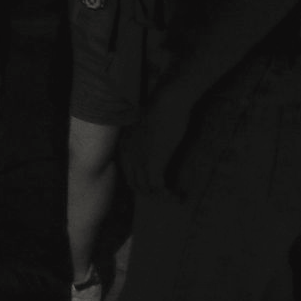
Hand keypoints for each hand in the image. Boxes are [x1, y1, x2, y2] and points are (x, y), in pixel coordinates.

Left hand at [121, 82, 197, 198]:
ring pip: (146, 188)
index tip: (154, 186)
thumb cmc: (161, 109)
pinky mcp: (153, 162)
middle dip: (149, 192)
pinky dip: (167, 193)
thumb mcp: (146, 127)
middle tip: (165, 195)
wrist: (166, 103)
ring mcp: (139, 159)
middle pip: (134, 183)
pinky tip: (176, 194)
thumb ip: (145, 140)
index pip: (127, 173)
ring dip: (160, 195)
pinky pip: (157, 186)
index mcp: (124, 146)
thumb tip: (155, 148)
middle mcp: (128, 155)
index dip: (140, 182)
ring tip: (173, 197)